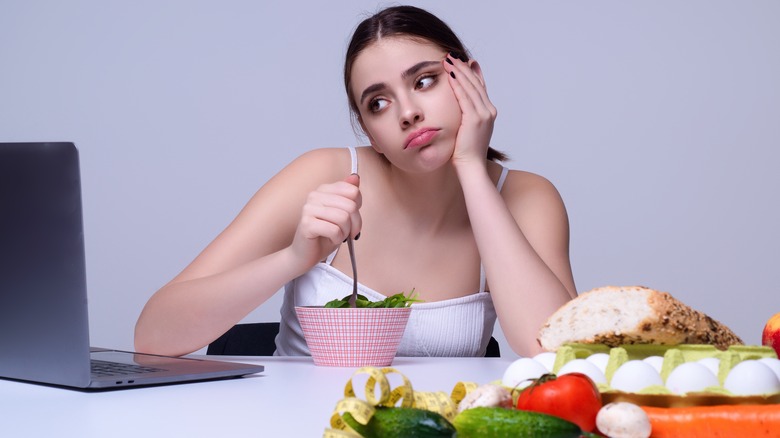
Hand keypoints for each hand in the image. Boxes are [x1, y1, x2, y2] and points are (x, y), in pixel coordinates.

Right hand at [290, 173, 361, 267]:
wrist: (306, 255)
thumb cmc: (325, 235)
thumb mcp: (342, 213)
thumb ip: (348, 195)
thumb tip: (355, 177)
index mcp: (323, 190)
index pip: (353, 191)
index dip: (358, 208)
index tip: (352, 218)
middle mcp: (314, 196)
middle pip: (350, 205)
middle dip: (355, 224)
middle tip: (349, 233)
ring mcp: (308, 209)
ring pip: (343, 218)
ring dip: (345, 232)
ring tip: (338, 236)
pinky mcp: (306, 224)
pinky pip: (334, 230)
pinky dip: (337, 239)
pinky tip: (330, 240)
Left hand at [442, 52, 496, 167]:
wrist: (472, 166)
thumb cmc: (466, 152)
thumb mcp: (468, 131)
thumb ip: (465, 118)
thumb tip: (457, 110)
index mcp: (488, 113)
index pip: (480, 87)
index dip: (472, 73)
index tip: (465, 61)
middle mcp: (489, 111)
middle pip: (475, 83)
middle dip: (463, 68)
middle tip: (452, 56)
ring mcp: (483, 114)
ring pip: (470, 87)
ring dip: (458, 72)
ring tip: (448, 60)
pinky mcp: (474, 119)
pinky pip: (464, 97)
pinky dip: (457, 84)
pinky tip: (449, 75)